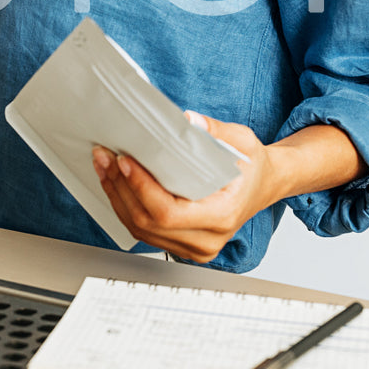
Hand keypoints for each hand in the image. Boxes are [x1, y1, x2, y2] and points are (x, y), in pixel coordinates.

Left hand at [91, 111, 278, 263]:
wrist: (263, 185)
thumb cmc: (252, 166)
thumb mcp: (241, 141)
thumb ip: (214, 130)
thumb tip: (186, 120)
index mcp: (222, 215)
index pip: (168, 213)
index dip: (140, 188)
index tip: (125, 161)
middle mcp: (207, 239)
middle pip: (147, 223)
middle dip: (120, 187)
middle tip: (105, 156)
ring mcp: (194, 247)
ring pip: (141, 230)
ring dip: (117, 196)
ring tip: (104, 165)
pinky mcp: (181, 245)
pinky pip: (145, 231)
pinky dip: (126, 206)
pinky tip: (116, 182)